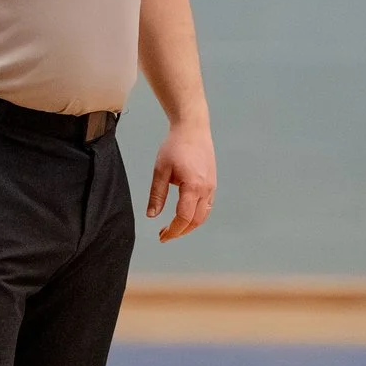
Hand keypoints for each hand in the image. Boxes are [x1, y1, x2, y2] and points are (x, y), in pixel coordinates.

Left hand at [146, 122, 215, 240]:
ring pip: (203, 215)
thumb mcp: (160, 170)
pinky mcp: (213, 183)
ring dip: (190, 225)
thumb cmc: (176, 145)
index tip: (162, 237)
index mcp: (193, 187)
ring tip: (174, 227)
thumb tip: (152, 215)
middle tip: (165, 235)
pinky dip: (197, 216)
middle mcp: (206, 189)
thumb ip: (157, 194)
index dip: (173, 231)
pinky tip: (186, 215)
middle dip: (180, 231)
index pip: (184, 218)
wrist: (193, 128)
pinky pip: (207, 206)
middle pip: (196, 221)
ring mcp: (212, 187)